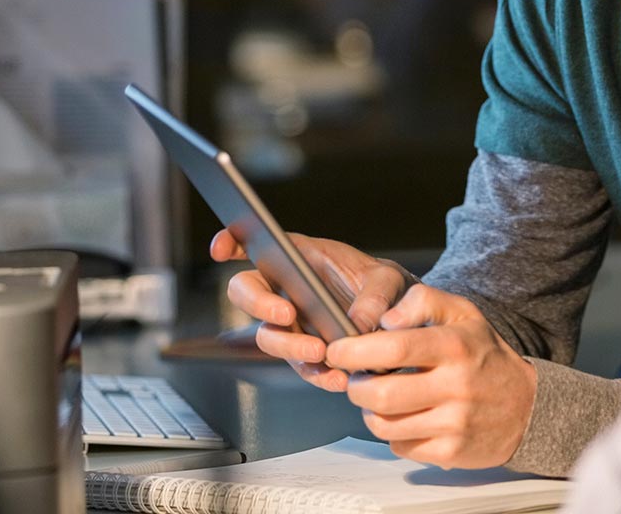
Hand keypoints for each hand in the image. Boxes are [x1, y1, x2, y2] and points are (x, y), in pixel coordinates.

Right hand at [209, 229, 408, 391]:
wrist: (399, 320)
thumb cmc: (384, 286)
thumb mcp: (387, 280)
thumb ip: (376, 295)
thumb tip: (358, 323)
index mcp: (297, 257)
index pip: (253, 244)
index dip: (230, 243)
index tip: (220, 249)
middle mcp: (284, 290)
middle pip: (246, 292)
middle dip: (258, 302)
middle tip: (286, 313)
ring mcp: (291, 324)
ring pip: (269, 336)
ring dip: (290, 345)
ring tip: (321, 350)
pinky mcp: (305, 354)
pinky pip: (300, 366)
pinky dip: (316, 374)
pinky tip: (335, 377)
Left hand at [325, 284, 536, 469]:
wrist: (525, 406)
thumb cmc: (482, 354)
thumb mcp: (462, 313)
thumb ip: (422, 301)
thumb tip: (385, 319)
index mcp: (456, 345)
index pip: (394, 348)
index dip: (355, 350)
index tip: (337, 350)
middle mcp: (457, 385)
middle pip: (381, 394)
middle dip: (355, 386)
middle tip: (356, 378)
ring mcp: (454, 423)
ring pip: (384, 425)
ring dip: (369, 411)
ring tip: (379, 397)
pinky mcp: (451, 452)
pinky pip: (399, 447)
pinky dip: (393, 434)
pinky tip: (406, 418)